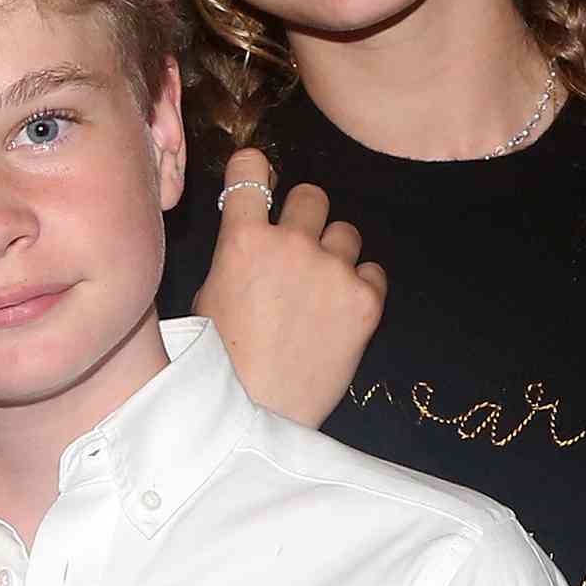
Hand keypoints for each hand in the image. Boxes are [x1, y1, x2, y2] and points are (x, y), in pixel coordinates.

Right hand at [195, 146, 386, 427]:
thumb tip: (249, 228)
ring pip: (346, 233)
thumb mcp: (211, 294)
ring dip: (335, 254)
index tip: (263, 182)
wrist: (257, 416)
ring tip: (318, 293)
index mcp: (243, 239)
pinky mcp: (366, 301)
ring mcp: (333, 270)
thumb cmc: (221, 361)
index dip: (257, 170)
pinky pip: (374, 271)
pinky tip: (339, 314)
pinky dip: (361, 287)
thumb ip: (235, 251)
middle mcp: (291, 244)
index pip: (250, 169)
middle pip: (312, 195)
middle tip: (297, 251)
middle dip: (305, 218)